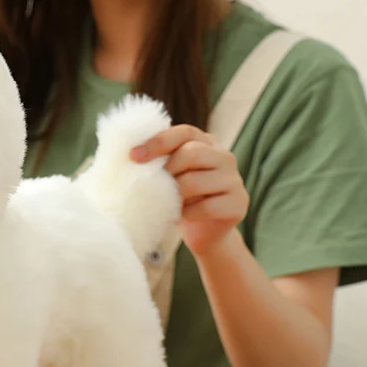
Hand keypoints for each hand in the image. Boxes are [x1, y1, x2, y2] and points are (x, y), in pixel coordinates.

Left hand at [130, 124, 248, 257]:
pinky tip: (182, 215)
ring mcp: (235, 180)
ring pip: (197, 181)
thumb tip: (127, 154)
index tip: (133, 156)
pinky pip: (207, 207)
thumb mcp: (168, 176)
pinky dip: (188, 213)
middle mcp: (225, 157)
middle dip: (168, 169)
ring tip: (168, 202)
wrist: (204, 234)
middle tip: (155, 185)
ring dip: (176, 194)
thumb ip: (158, 161)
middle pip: (193, 153)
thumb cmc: (180, 200)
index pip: (184, 132)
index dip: (158, 142)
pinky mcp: (239, 204)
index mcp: (207, 143)